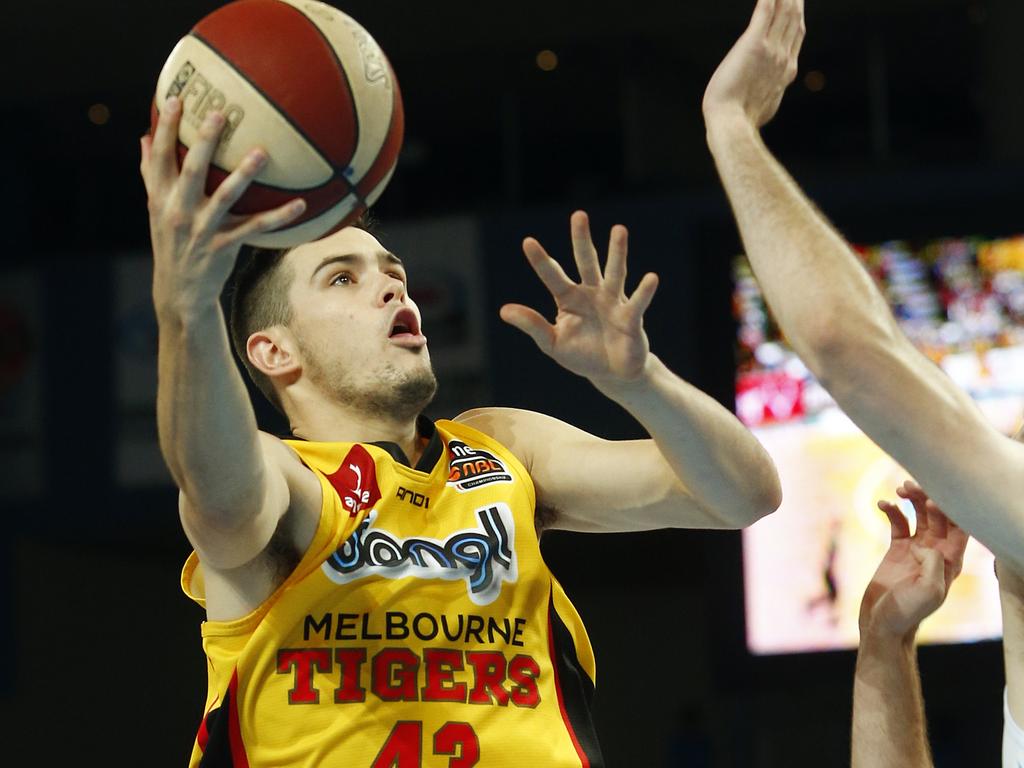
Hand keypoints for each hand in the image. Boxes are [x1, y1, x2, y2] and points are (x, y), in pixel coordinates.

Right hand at [141, 97, 305, 314]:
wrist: (179, 290)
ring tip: (262, 153)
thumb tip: (145, 136)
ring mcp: (201, 229)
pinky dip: (279, 217)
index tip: (177, 99)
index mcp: (160, 197)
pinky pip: (255, 227)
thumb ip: (152, 174)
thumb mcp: (156, 209)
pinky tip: (301, 205)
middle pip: (191, 170)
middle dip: (205, 141)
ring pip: (225, 197)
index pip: (160, 157)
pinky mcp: (223, 247)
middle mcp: (178, 210)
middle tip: (221, 113)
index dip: (168, 129)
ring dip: (244, 175)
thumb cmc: (172, 242)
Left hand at [500, 211, 658, 388]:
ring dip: (617, 252)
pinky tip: (651, 278)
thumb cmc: (581, 355)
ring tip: (618, 230)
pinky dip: (644, 292)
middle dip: (582, 240)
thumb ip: (532, 325)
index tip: (527, 242)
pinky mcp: (631, 318)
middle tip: (578, 215)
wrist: (612, 374)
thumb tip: (504, 310)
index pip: (552, 275)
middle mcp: (591, 293)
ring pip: (615, 273)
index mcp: (569, 298)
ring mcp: (613, 302)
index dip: (540, 260)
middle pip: (586, 262)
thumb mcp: (552, 343)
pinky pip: (637, 303)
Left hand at [702, 0, 804, 130]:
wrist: (733, 123)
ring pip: (784, 12)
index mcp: (785, 71)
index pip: (796, 35)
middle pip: (794, 19)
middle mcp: (783, 57)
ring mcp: (771, 50)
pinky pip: (765, 12)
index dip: (797, 16)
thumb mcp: (763, 105)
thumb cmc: (742, 120)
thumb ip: (768, 92)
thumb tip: (766, 96)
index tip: (796, 3)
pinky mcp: (754, 44)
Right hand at [860, 481, 968, 639]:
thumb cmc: (908, 612)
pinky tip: (883, 505)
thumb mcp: (928, 590)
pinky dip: (892, 510)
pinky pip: (898, 522)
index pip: (959, 526)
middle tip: (910, 487)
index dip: (949, 508)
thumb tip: (924, 545)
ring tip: (899, 490)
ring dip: (912, 499)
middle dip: (928, 497)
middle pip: (940, 515)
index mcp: (950, 561)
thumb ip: (933, 563)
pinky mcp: (897, 549)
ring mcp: (917, 549)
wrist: (882, 623)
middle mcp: (937, 552)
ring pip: (920, 514)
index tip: (931, 500)